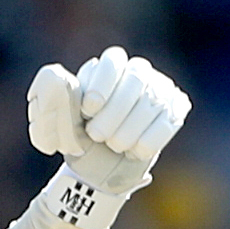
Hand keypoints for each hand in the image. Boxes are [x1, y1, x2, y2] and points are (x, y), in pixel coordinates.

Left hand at [27, 46, 189, 196]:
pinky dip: (148, 140)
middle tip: (97, 136)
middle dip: (114, 112)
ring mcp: (160, 89)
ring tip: (113, 146)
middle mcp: (138, 71)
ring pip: (153, 101)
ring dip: (129, 130)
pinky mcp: (176, 110)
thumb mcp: (58, 124)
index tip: (88, 110)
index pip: (113, 61)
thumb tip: (57, 76)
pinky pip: (168, 121)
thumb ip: (53, 101)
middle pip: (136, 80)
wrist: (100, 167)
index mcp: (109, 66)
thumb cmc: (79, 139)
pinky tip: (133, 151)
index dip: (102, 85)